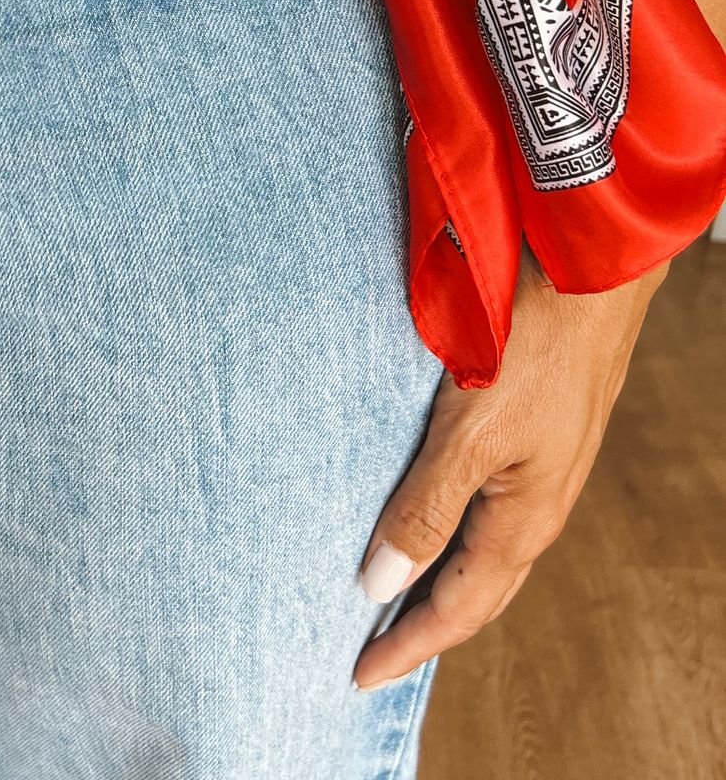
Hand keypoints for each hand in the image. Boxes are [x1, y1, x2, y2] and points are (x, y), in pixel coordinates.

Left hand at [351, 241, 670, 690]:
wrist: (587, 272)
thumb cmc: (532, 346)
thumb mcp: (471, 433)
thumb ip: (425, 507)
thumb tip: (378, 582)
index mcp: (523, 521)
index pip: (457, 610)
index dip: (406, 644)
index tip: (356, 673)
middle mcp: (533, 506)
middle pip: (473, 590)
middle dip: (421, 626)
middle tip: (366, 649)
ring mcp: (537, 470)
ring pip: (478, 549)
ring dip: (434, 579)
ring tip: (385, 594)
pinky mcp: (528, 433)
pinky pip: (482, 506)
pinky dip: (446, 531)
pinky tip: (420, 515)